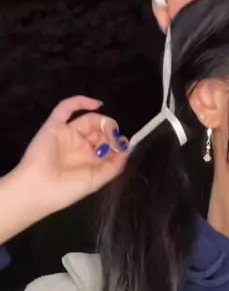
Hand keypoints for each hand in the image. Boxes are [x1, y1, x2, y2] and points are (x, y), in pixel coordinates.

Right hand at [0, 96, 129, 243]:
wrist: (39, 189)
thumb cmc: (67, 189)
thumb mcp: (97, 180)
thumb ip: (114, 165)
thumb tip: (127, 148)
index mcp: (90, 160)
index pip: (108, 145)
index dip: (118, 143)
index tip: (124, 145)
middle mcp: (80, 146)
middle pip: (100, 131)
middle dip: (110, 134)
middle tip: (114, 140)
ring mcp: (67, 134)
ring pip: (88, 120)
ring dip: (102, 122)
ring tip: (108, 131)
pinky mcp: (54, 126)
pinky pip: (65, 108)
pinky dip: (80, 102)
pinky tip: (97, 104)